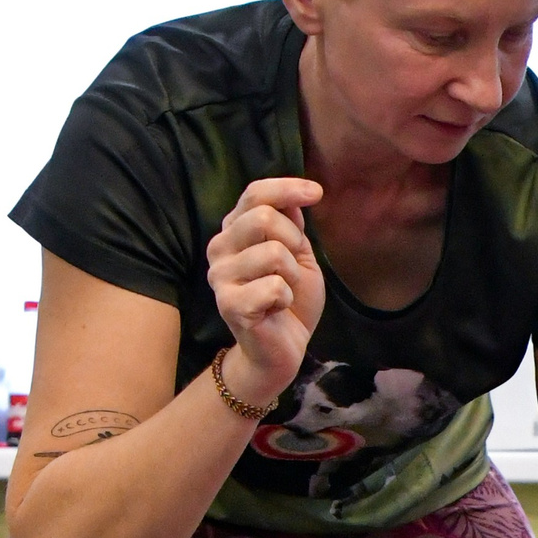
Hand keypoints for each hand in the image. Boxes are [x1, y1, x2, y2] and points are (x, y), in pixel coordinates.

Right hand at [204, 177, 325, 405]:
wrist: (281, 350)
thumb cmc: (289, 301)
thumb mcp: (299, 256)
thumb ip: (292, 225)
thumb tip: (296, 194)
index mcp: (235, 230)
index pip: (255, 194)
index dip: (287, 188)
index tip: (317, 193)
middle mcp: (220, 247)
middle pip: (263, 218)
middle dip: (294, 241)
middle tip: (295, 268)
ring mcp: (220, 276)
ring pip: (274, 253)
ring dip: (293, 276)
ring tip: (283, 292)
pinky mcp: (229, 303)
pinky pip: (274, 287)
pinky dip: (286, 299)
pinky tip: (276, 309)